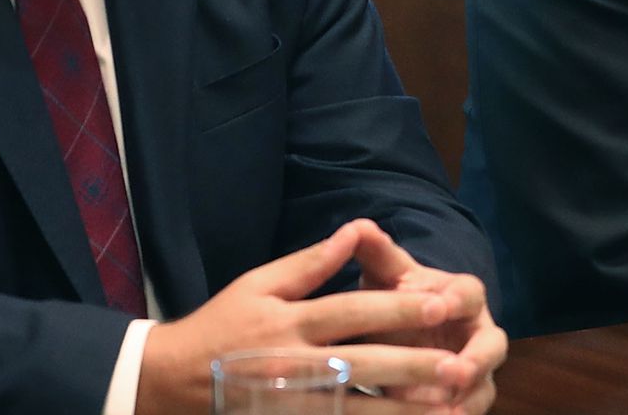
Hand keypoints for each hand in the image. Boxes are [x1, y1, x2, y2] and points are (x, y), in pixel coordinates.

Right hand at [135, 225, 477, 413]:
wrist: (166, 382)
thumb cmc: (219, 325)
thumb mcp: (258, 283)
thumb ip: (309, 263)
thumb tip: (355, 231)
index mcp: (289, 321)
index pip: (352, 312)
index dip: (397, 309)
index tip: (440, 303)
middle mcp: (293, 364)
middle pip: (362, 365)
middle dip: (412, 365)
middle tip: (460, 364)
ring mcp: (290, 402)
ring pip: (355, 409)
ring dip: (403, 411)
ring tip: (449, 408)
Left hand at [344, 218, 507, 413]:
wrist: (400, 331)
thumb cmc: (396, 297)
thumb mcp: (384, 276)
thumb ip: (376, 253)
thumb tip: (357, 225)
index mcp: (461, 296)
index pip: (469, 293)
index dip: (456, 301)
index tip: (439, 307)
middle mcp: (477, 333)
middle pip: (492, 346)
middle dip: (477, 360)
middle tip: (456, 372)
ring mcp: (475, 369)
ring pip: (483, 387)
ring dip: (469, 399)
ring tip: (449, 414)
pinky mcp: (464, 399)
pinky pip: (467, 411)